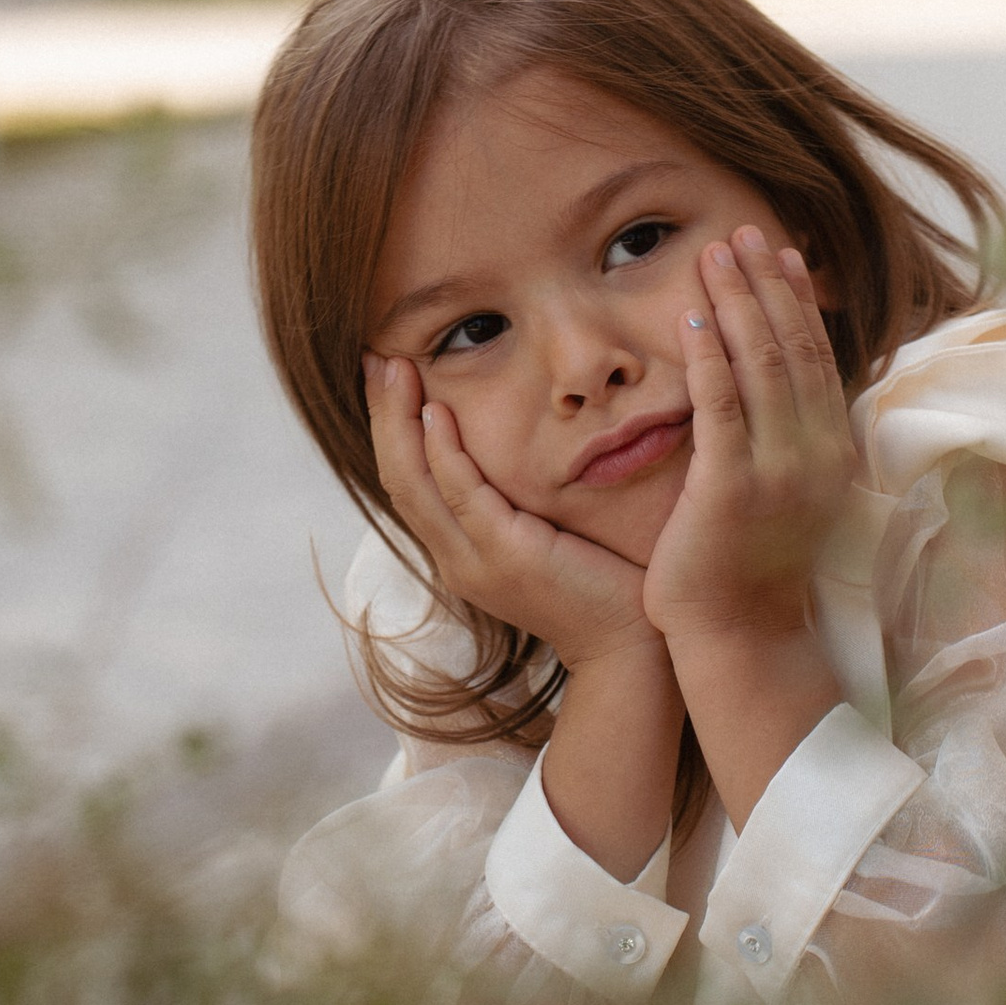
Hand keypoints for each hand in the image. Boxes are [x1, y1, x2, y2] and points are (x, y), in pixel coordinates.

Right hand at [364, 352, 658, 682]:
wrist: (630, 644)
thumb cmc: (601, 583)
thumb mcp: (547, 536)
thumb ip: (522, 499)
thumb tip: (522, 444)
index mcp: (462, 552)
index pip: (409, 483)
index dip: (391, 430)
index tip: (388, 378)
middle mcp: (457, 558)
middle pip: (397, 477)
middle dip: (382, 415)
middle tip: (375, 359)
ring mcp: (476, 560)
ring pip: (415, 483)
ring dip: (400, 421)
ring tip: (393, 368)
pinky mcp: (507, 554)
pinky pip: (463, 494)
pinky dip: (444, 452)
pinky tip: (437, 412)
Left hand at [643, 230, 857, 646]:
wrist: (743, 635)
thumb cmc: (753, 566)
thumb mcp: (789, 490)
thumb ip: (787, 434)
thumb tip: (777, 378)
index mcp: (832, 450)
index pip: (818, 355)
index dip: (798, 300)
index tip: (779, 252)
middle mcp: (815, 452)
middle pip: (794, 347)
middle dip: (766, 283)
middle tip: (743, 232)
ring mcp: (778, 468)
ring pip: (763, 364)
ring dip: (738, 302)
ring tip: (716, 254)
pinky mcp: (732, 485)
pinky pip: (722, 406)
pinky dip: (710, 356)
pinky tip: (694, 318)